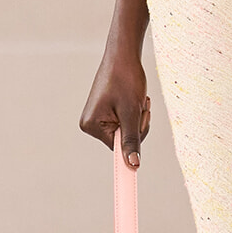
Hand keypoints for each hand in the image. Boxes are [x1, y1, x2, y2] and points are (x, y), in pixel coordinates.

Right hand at [79, 0, 150, 164]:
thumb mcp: (132, 111)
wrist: (124, 53)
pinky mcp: (107, 112)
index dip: (128, 154)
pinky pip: (128, 122)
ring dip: (139, 118)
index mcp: (91, 126)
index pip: (117, 150)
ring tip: (137, 98)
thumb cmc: (126, 78)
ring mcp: (99, 118)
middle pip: (125, 141)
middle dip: (139, 125)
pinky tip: (135, 98)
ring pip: (130, 132)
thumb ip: (132, 139)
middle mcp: (91, 124)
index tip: (131, 179)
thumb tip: (133, 166)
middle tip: (140, 104)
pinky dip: (136, 112)